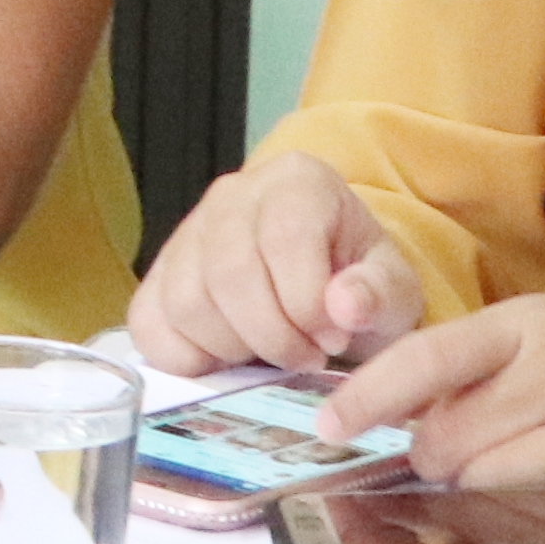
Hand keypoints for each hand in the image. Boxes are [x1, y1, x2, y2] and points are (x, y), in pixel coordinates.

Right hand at [131, 151, 426, 378]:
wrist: (329, 283)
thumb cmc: (360, 282)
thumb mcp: (395, 287)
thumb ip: (379, 293)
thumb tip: (344, 306)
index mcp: (297, 182)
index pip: (283, 238)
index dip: (307, 303)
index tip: (333, 338)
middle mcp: (231, 196)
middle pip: (228, 273)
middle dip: (273, 336)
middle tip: (306, 357)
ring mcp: (186, 234)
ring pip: (187, 302)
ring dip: (234, 349)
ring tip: (272, 355)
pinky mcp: (157, 276)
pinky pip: (149, 324)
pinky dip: (188, 358)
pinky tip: (230, 361)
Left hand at [325, 296, 544, 493]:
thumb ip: (489, 365)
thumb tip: (406, 410)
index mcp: (530, 320)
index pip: (426, 356)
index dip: (367, 396)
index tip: (327, 424)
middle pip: (447, 431)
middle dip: (431, 455)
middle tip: (447, 454)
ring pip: (485, 471)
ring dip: (475, 479)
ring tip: (512, 459)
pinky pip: (540, 491)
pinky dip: (528, 492)